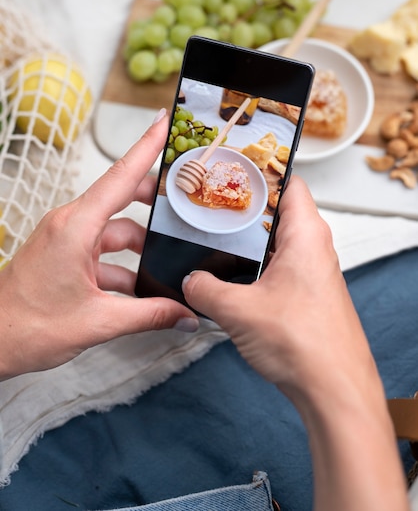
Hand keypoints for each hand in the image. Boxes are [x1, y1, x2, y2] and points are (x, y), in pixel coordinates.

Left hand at [0, 110, 198, 380]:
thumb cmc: (27, 326)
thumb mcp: (98, 322)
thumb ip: (150, 315)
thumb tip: (185, 316)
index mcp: (75, 227)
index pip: (121, 177)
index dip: (146, 145)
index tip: (164, 119)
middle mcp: (70, 225)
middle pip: (122, 200)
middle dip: (154, 207)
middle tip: (184, 207)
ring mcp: (66, 240)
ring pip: (116, 232)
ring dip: (141, 250)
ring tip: (169, 268)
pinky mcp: (64, 256)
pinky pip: (103, 252)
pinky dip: (124, 268)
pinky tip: (143, 291)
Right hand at [183, 177, 408, 510]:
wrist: (334, 390)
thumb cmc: (304, 344)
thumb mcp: (238, 310)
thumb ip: (205, 290)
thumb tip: (190, 282)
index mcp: (305, 234)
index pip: (289, 182)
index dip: (260, 171)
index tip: (230, 168)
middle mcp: (314, 247)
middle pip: (279, 210)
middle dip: (246, 207)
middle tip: (213, 203)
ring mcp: (313, 271)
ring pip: (277, 241)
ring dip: (250, 240)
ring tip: (216, 237)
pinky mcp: (308, 294)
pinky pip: (279, 266)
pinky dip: (257, 265)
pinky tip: (232, 277)